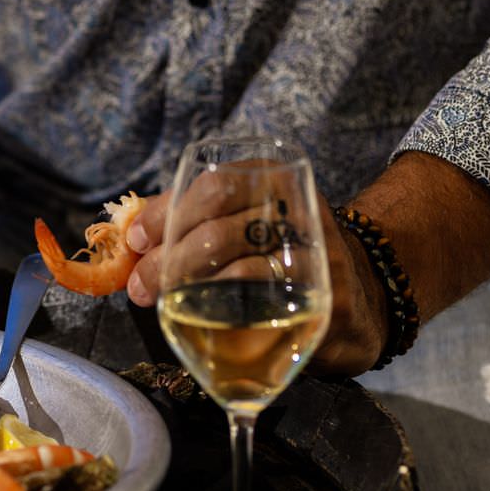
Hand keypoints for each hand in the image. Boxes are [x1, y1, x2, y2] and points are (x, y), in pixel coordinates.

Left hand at [123, 182, 389, 375]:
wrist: (359, 297)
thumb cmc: (277, 256)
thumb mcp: (239, 222)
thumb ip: (189, 220)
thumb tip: (131, 237)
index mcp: (272, 179)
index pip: (213, 186)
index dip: (165, 214)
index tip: (135, 242)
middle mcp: (298, 207)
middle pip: (218, 227)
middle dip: (168, 260)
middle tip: (141, 287)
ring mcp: (316, 249)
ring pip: (240, 262)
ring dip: (189, 284)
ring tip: (162, 302)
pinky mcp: (325, 293)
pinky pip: (268, 297)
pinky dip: (227, 303)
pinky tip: (206, 311)